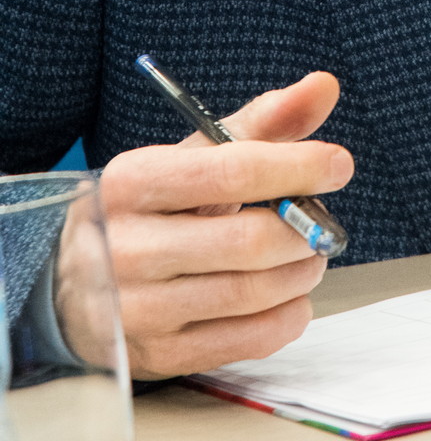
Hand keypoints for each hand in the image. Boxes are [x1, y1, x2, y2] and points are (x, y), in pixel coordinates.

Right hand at [62, 72, 352, 378]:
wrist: (80, 279)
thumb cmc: (155, 207)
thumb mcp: (194, 155)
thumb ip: (263, 121)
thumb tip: (324, 86)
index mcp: (134, 181)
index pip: (232, 171)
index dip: (298, 167)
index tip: (338, 165)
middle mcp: (127, 247)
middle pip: (248, 241)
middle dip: (304, 230)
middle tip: (321, 222)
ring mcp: (138, 308)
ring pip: (251, 293)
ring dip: (301, 272)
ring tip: (308, 254)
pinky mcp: (158, 354)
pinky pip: (247, 340)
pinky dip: (288, 316)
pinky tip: (290, 296)